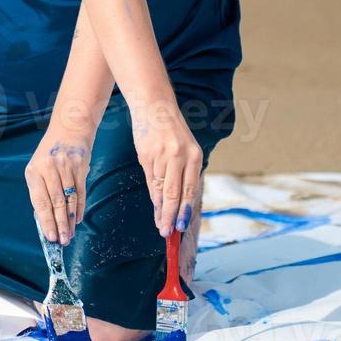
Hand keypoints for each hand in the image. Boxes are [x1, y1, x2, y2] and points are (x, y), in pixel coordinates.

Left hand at [25, 122, 93, 245]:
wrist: (69, 127)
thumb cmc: (51, 151)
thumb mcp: (39, 166)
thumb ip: (41, 189)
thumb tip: (45, 217)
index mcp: (33, 171)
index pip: (40, 201)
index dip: (46, 221)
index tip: (49, 237)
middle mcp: (48, 169)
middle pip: (55, 203)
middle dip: (59, 224)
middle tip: (62, 241)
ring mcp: (65, 167)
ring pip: (69, 200)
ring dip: (70, 220)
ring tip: (70, 234)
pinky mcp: (80, 166)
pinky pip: (80, 192)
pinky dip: (80, 207)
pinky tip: (79, 218)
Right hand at [130, 96, 201, 237]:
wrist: (154, 106)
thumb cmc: (171, 131)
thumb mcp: (184, 149)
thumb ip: (183, 173)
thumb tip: (177, 202)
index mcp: (194, 155)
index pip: (189, 190)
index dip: (185, 211)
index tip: (181, 228)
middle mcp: (180, 156)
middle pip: (174, 194)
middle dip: (170, 216)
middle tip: (166, 234)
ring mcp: (162, 155)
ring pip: (160, 189)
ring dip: (159, 208)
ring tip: (159, 223)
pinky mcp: (146, 154)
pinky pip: (149, 180)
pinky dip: (152, 194)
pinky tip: (154, 204)